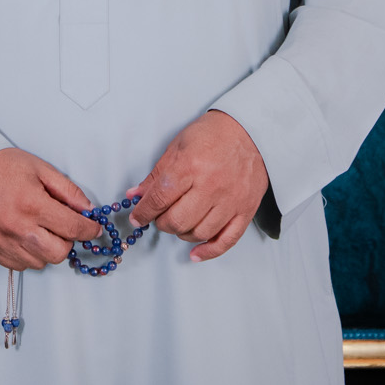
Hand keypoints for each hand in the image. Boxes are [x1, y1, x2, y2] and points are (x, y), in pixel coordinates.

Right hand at [0, 147, 100, 270]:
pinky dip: (27, 254)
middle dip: (67, 241)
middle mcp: (16, 227)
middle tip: (61, 226)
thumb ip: (67, 190)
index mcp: (31, 204)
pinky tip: (23, 236)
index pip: (72, 229)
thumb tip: (88, 210)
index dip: (89, 230)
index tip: (92, 228)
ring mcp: (1, 241)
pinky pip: (19, 265)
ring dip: (46, 249)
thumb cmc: (0, 166)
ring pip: (40, 262)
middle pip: (59, 253)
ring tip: (39, 229)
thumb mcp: (39, 168)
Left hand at [125, 109, 268, 262]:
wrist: (250, 131)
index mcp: (190, 166)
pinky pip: (227, 241)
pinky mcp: (245, 211)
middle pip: (178, 220)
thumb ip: (156, 175)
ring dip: (181, 234)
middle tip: (159, 217)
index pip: (160, 198)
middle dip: (162, 223)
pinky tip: (195, 253)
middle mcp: (211, 186)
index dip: (144, 212)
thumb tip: (135, 196)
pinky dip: (209, 251)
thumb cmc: (211, 136)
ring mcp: (230, 201)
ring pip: (199, 233)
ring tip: (178, 224)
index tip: (137, 217)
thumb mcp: (177, 146)